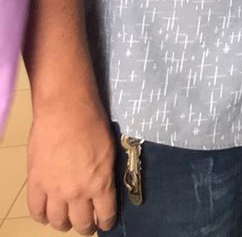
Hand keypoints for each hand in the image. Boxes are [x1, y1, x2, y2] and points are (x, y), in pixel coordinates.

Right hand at [27, 98, 116, 233]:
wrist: (65, 111)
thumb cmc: (93, 124)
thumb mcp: (111, 151)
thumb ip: (106, 175)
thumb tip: (105, 187)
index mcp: (101, 184)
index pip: (105, 215)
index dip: (106, 222)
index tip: (105, 223)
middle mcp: (78, 193)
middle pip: (81, 223)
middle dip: (86, 227)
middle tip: (87, 225)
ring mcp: (54, 190)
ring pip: (57, 221)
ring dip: (64, 224)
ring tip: (67, 221)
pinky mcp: (36, 183)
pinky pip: (36, 210)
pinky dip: (42, 216)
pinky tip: (47, 215)